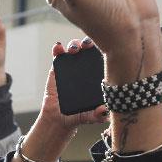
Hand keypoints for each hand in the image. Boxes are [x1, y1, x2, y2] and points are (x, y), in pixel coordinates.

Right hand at [13, 40, 110, 161]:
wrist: (59, 118)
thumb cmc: (79, 115)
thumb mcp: (91, 116)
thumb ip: (98, 115)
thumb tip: (104, 111)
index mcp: (96, 75)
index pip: (101, 58)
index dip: (102, 49)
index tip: (101, 47)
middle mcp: (85, 67)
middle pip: (88, 49)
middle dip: (88, 42)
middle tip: (86, 46)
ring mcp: (71, 66)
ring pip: (74, 48)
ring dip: (74, 44)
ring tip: (73, 49)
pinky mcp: (57, 68)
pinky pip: (58, 55)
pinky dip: (58, 49)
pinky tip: (58, 48)